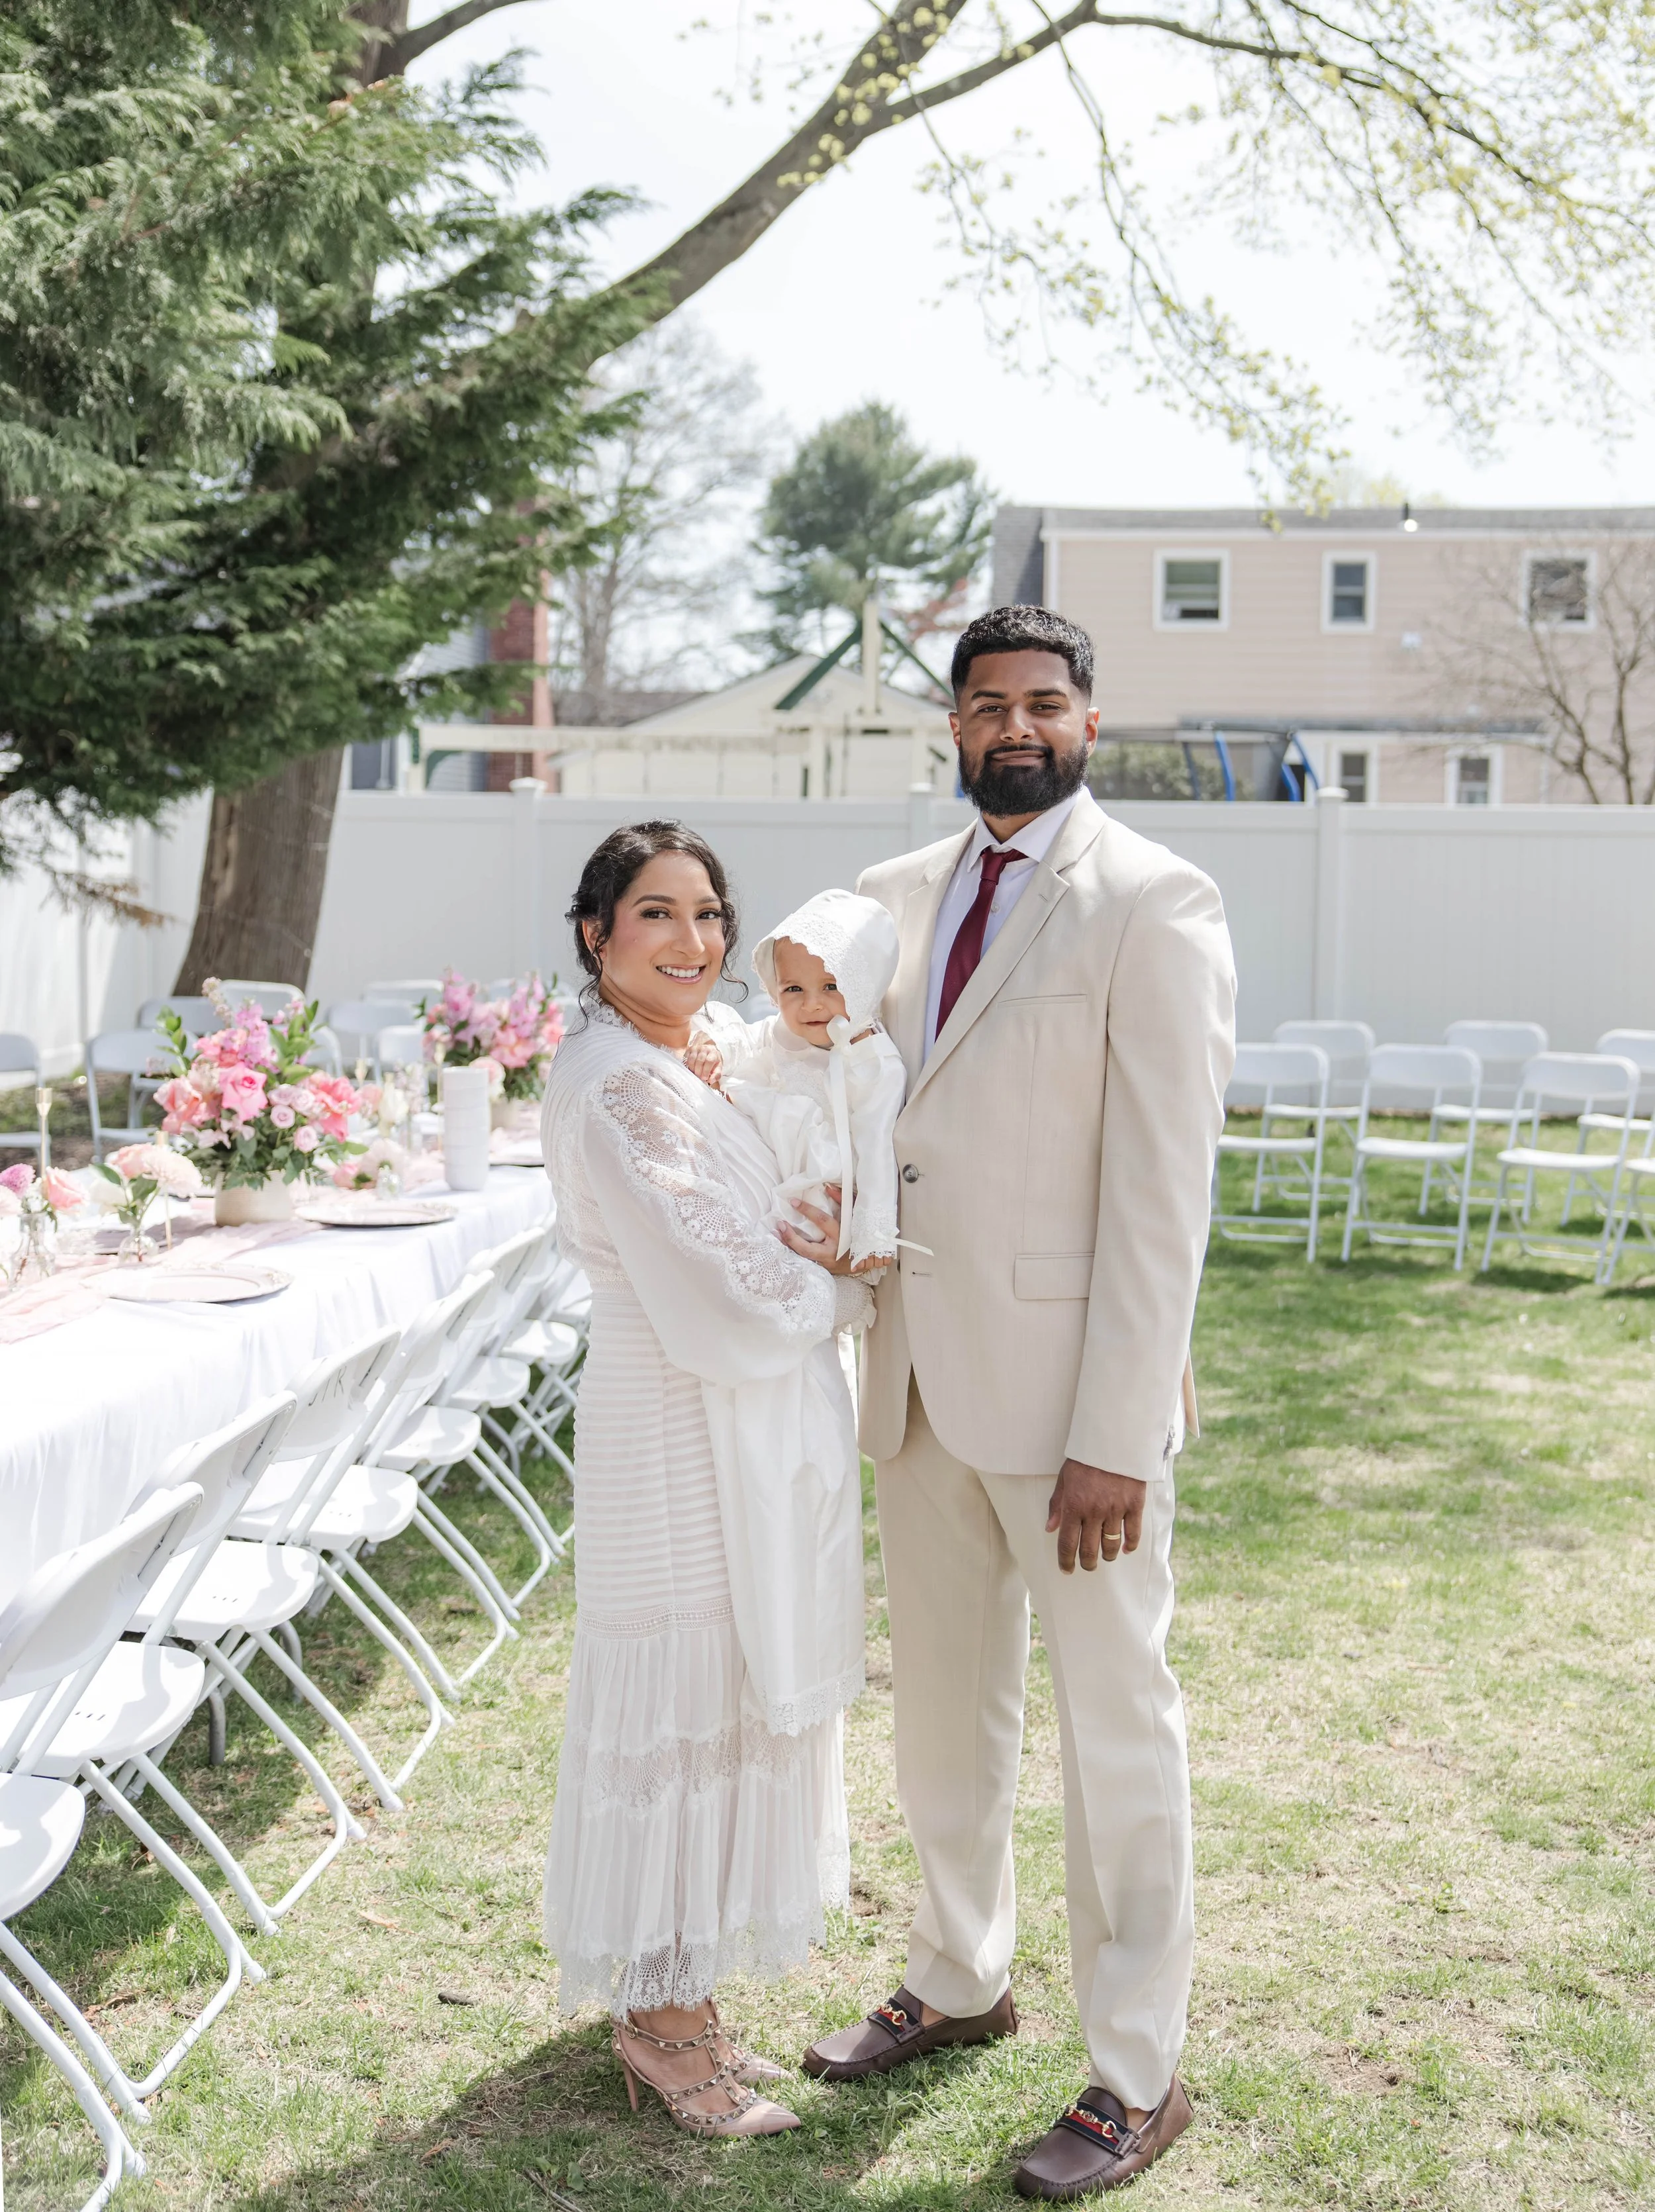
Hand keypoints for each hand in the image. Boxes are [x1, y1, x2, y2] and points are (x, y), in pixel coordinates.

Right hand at [682, 1035, 723, 1088]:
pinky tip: (691, 1069)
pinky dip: (687, 1066)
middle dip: (698, 1071)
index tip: (704, 1078)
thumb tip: (710, 1081)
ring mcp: (696, 1048)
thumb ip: (716, 1075)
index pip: (709, 1061)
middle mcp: (705, 1049)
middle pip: (699, 1061)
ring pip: (692, 1059)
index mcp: (713, 1053)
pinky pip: (686, 1058)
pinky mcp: (689, 1050)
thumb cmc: (713, 1061)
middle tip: (699, 1077)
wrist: (709, 1051)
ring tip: (695, 1073)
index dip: (706, 1071)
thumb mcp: (718, 1068)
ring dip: (692, 1069)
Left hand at [778, 1187, 884, 1275]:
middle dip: (791, 1237)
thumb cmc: (862, 1233)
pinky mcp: (822, 1268)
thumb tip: (828, 1188)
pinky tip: (783, 1243)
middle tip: (780, 1224)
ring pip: (802, 1256)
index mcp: (842, 1236)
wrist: (868, 1259)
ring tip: (776, 1233)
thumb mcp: (855, 1214)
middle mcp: (832, 1252)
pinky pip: (805, 1259)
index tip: (793, 1202)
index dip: (807, 1210)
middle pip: (806, 1248)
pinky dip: (793, 1251)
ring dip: (787, 1245)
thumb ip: (843, 1200)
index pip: (822, 1221)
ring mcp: (826, 1262)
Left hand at [1045, 1458, 1146, 1573]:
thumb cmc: (1085, 1458)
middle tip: (1087, 1566)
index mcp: (1074, 1505)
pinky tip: (1124, 1549)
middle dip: (1087, 1563)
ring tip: (1104, 1557)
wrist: (1114, 1439)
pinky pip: (1133, 1534)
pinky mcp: (1134, 1505)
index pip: (1067, 1543)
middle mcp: (1094, 1511)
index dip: (1066, 1560)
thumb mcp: (1064, 1478)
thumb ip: (1057, 1505)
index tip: (1066, 1569)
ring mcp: (1115, 1510)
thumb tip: (1050, 1529)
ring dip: (1106, 1556)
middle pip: (1089, 1549)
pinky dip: (1129, 1546)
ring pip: (1110, 1545)